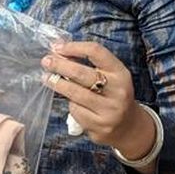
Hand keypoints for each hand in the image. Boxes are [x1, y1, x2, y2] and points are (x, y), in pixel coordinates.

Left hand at [42, 40, 155, 160]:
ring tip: (46, 78)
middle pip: (82, 74)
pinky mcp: (99, 125)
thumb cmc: (112, 95)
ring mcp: (109, 110)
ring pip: (75, 93)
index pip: (96, 52)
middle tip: (46, 61)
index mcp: (120, 73)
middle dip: (60, 66)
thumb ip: (87, 63)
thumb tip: (58, 50)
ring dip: (57, 84)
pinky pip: (76, 110)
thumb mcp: (109, 76)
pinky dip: (70, 104)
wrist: (128, 126)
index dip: (74, 47)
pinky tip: (70, 102)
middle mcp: (117, 91)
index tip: (57, 47)